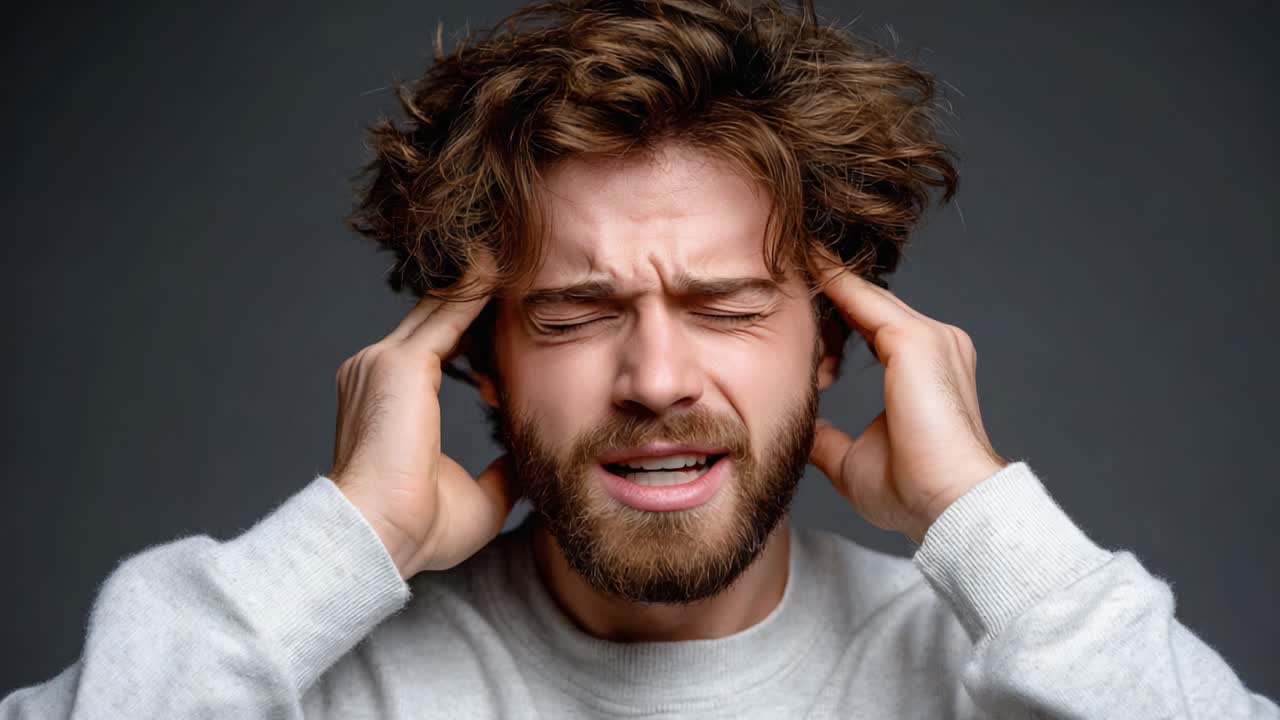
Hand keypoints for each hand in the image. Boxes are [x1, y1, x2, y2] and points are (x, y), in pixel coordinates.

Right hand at [327, 272, 518, 579]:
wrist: (378, 538)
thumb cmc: (417, 529)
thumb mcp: (477, 498)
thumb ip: (501, 470)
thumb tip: (529, 458)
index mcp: (386, 399)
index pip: (435, 346)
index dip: (472, 328)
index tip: (508, 315)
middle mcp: (377, 371)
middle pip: (435, 317)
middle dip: (474, 294)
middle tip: (516, 267)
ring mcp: (382, 363)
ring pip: (441, 309)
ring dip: (478, 285)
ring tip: (513, 258)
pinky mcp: (398, 364)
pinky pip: (447, 313)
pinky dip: (474, 291)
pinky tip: (501, 270)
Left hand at [807, 255, 1007, 543]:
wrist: (948, 505)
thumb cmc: (911, 492)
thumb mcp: (851, 460)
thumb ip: (827, 437)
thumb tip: (800, 428)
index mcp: (923, 369)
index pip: (871, 325)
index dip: (835, 308)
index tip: (799, 292)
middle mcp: (933, 343)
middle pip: (869, 303)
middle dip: (827, 281)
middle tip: (785, 253)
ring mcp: (930, 337)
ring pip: (865, 295)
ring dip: (826, 272)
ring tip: (789, 247)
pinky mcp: (916, 341)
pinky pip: (863, 299)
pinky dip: (832, 280)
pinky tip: (804, 261)